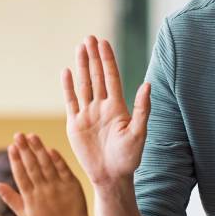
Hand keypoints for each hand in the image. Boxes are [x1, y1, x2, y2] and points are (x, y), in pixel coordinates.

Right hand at [0, 133, 89, 215]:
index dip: (16, 161)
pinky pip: (63, 169)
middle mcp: (44, 191)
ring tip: (32, 136)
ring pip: (47, 165)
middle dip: (24, 150)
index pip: (21, 176)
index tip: (11, 146)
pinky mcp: (72, 185)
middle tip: (18, 135)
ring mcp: (58, 187)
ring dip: (39, 149)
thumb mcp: (24, 214)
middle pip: (32, 167)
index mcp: (31, 198)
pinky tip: (49, 148)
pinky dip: (57, 159)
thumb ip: (10, 198)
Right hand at [62, 36, 149, 188]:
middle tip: (89, 37)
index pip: (111, 77)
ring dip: (82, 66)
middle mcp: (102, 107)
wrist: (111, 177)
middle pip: (97, 76)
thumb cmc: (129, 158)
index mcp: (118, 107)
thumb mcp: (139, 133)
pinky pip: (71, 101)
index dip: (107, 59)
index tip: (103, 42)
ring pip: (84, 85)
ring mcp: (88, 114)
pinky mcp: (75, 124)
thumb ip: (142, 109)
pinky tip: (66, 72)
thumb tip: (147, 85)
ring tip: (79, 48)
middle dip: (93, 57)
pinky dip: (68, 87)